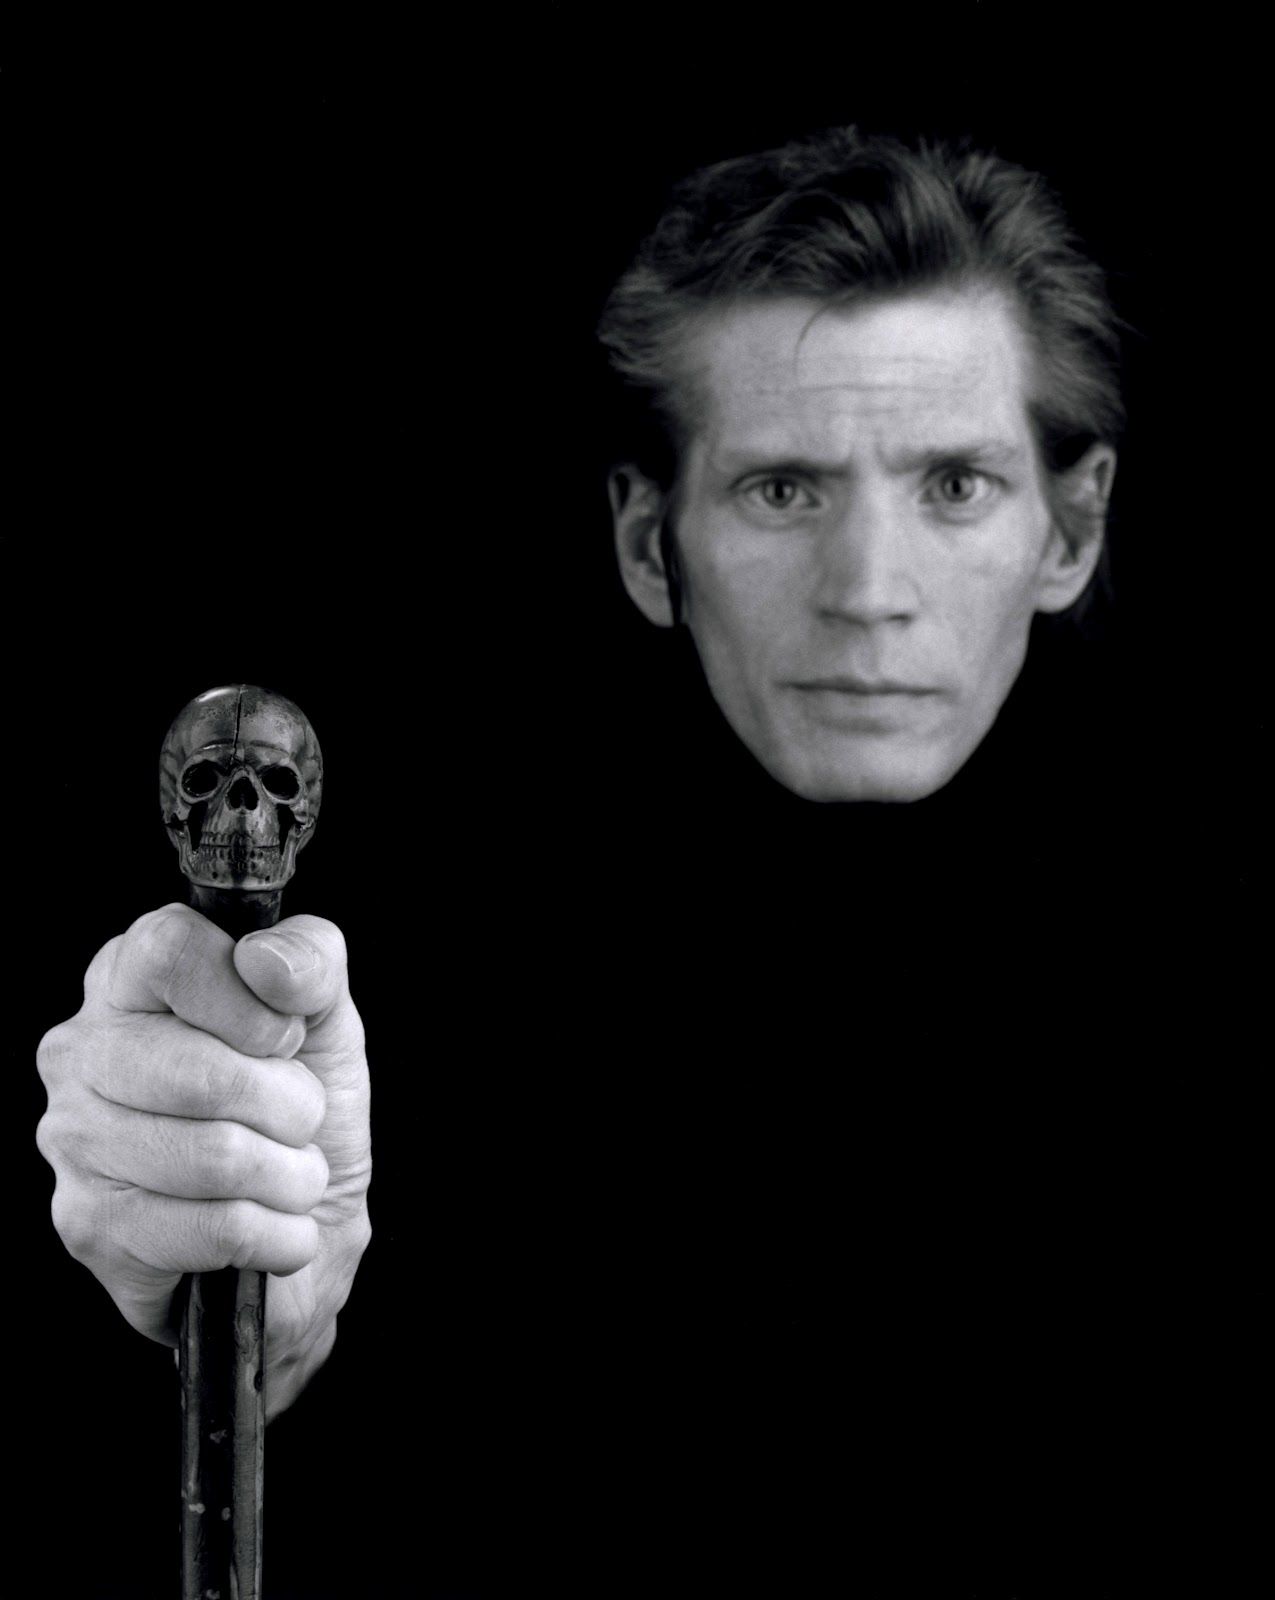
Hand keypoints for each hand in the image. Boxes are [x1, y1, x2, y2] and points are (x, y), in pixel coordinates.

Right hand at [36, 903, 371, 1418]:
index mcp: (129, 975)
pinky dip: (276, 1232)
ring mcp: (71, 1139)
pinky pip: (215, 1229)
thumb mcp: (326, 1012)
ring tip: (291, 1172)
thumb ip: (309, 959)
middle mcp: (79, 1048)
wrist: (308, 1221)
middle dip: (292, 1105)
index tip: (283, 1037)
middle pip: (202, 1073)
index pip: (169, 949)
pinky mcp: (87, 1226)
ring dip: (291, 1176)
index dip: (249, 1002)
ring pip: (216, 1159)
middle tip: (303, 1118)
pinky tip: (271, 1223)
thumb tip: (262, 958)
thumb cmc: (304, 1100)